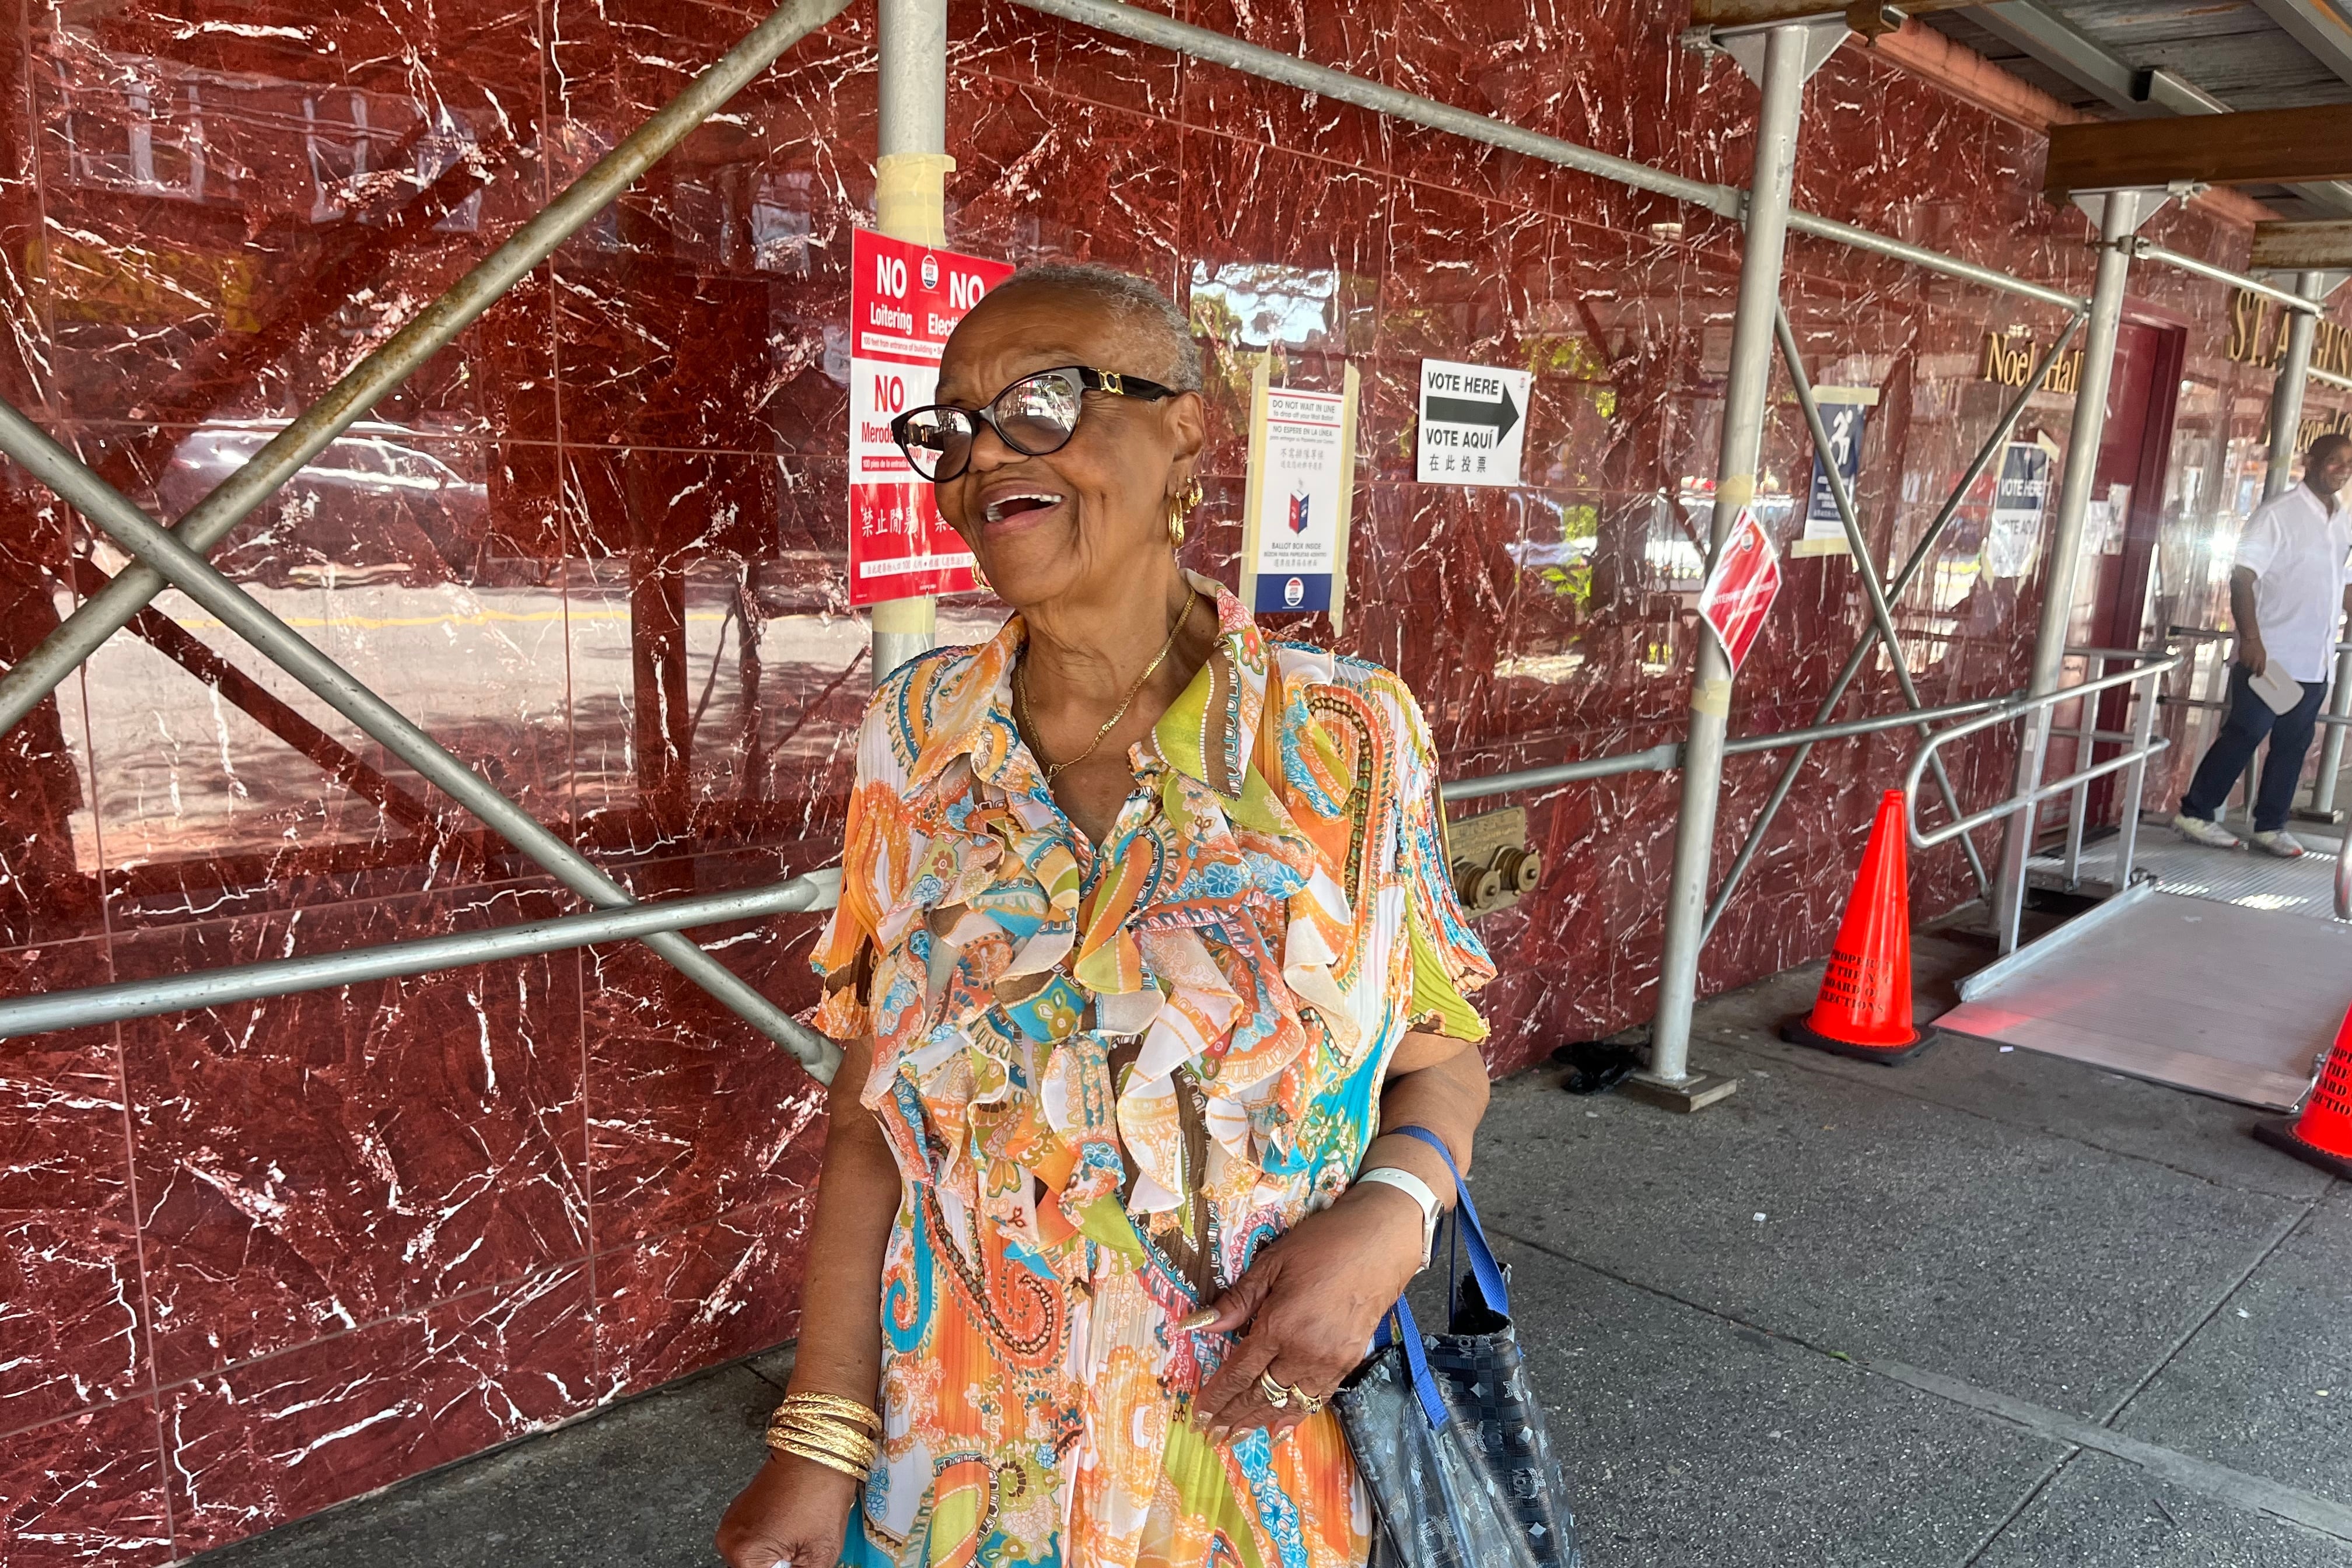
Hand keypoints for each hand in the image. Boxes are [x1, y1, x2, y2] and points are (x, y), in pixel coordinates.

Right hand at [716, 1451, 860, 1567]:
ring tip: (801, 1541)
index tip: (800, 1561)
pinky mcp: (740, 1512)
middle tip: (803, 1552)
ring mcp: (732, 1523)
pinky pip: (755, 1543)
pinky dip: (773, 1546)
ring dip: (778, 1561)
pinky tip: (794, 1532)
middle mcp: (728, 1539)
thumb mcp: (820, 1554)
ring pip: (756, 1562)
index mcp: (743, 1552)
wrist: (819, 1448)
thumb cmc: (820, 1491)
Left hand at [1187, 1185, 1426, 1443]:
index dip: (1218, 1395)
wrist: (1381, 1241)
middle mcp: (1303, 1352)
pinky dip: (1295, 1416)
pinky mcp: (1349, 1362)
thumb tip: (1196, 1325)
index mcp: (1279, 1326)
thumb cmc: (1322, 1244)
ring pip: (1287, 1403)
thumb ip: (1236, 1301)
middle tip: (1210, 1435)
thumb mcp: (1271, 1264)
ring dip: (1259, 1422)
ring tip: (1236, 1438)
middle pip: (1260, 1394)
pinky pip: (1317, 1398)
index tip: (1199, 1413)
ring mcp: (1329, 1361)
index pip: (1240, 1372)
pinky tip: (1280, 1429)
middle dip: (1233, 1416)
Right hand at [2244, 637, 2267, 677]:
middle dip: (2253, 669)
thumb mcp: (2263, 654)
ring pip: (2247, 667)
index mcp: (2261, 660)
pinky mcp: (2241, 658)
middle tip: (2252, 666)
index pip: (2261, 671)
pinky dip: (2243, 661)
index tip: (2258, 676)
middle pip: (2253, 670)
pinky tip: (2245, 656)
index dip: (2259, 674)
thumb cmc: (2257, 644)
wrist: (2250, 638)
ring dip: (2247, 664)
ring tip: (2249, 658)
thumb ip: (2262, 662)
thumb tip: (2260, 668)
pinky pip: (2242, 663)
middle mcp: (2255, 661)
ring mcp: (2248, 660)